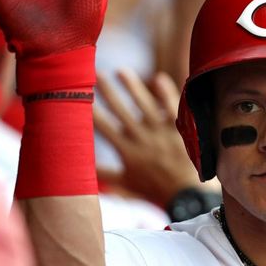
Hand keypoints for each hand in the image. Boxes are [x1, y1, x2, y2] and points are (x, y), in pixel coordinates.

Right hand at [93, 70, 199, 205]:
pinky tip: (158, 78)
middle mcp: (142, 139)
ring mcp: (161, 132)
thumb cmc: (155, 188)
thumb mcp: (126, 182)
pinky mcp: (179, 129)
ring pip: (144, 104)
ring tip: (121, 71)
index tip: (79, 96)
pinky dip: (166, 92)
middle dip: (107, 92)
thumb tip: (82, 170)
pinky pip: (172, 107)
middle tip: (94, 74)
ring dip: (132, 87)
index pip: (104, 127)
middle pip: (121, 110)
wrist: (186, 194)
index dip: (91, 111)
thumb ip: (105, 173)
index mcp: (127, 151)